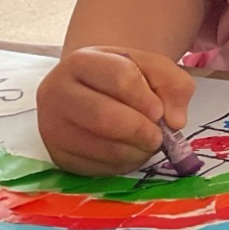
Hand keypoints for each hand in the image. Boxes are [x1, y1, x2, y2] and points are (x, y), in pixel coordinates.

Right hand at [38, 47, 193, 176]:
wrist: (91, 92)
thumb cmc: (122, 78)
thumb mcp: (152, 68)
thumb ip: (174, 85)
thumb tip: (175, 121)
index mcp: (82, 61)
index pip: (119, 78)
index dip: (146, 98)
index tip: (159, 111)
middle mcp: (56, 91)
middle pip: (104, 117)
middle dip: (141, 130)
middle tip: (158, 136)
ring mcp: (52, 126)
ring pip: (101, 146)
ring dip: (135, 151)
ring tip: (147, 143)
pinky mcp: (57, 155)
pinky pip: (95, 168)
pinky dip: (122, 164)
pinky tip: (129, 152)